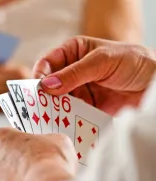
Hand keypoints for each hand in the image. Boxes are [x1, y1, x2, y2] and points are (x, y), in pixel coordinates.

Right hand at [34, 36, 155, 114]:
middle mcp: (72, 71)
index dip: (40, 74)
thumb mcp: (102, 61)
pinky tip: (64, 125)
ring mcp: (79, 90)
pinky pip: (71, 114)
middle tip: (40, 108)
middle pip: (49, 84)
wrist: (155, 83)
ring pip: (58, 101)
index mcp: (73, 52)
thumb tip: (47, 85)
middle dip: (44, 96)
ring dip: (54, 110)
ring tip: (50, 120)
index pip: (48, 62)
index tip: (38, 88)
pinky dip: (67, 120)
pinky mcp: (87, 107)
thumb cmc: (133, 61)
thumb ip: (74, 73)